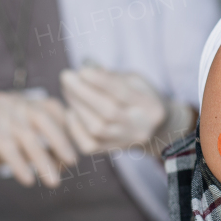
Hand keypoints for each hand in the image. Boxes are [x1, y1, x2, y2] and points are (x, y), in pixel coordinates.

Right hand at [0, 91, 77, 186]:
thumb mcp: (18, 146)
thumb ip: (40, 148)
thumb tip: (67, 162)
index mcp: (20, 101)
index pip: (51, 108)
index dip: (66, 128)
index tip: (76, 150)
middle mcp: (10, 101)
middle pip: (42, 118)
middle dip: (60, 142)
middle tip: (72, 163)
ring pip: (26, 135)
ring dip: (43, 160)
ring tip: (53, 180)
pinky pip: (7, 147)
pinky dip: (20, 165)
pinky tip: (27, 180)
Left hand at [60, 64, 193, 152]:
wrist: (154, 128)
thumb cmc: (140, 97)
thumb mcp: (135, 80)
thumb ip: (112, 76)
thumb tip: (85, 69)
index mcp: (150, 106)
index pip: (123, 93)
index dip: (100, 81)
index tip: (82, 70)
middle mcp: (139, 127)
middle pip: (109, 112)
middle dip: (82, 92)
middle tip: (66, 77)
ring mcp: (125, 142)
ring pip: (97, 129)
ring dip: (77, 106)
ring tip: (67, 90)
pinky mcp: (111, 151)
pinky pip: (88, 144)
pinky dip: (75, 127)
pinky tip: (71, 112)